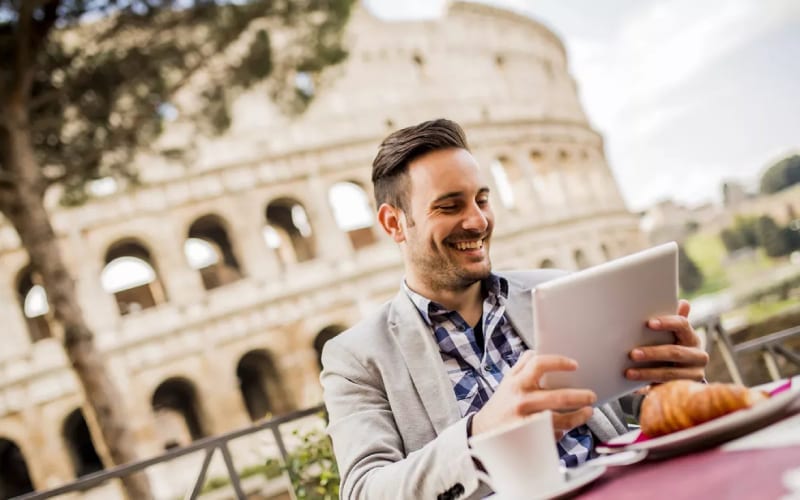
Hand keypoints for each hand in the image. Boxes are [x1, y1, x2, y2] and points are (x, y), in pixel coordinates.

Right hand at [471, 351, 596, 438]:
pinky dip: (561, 431)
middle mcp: (522, 401)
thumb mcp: (508, 380)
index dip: (559, 362)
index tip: (574, 365)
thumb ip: (522, 366)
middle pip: (558, 397)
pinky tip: (565, 427)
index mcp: (517, 382)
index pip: (539, 365)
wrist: (485, 430)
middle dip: (580, 396)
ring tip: (587, 412)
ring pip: (560, 420)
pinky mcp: (530, 438)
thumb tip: (538, 350)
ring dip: (578, 417)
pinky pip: (552, 435)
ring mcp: (526, 421)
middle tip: (591, 396)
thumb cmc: (502, 402)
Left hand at [626, 299, 707, 382]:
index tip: (649, 323)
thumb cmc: (675, 345)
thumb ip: (675, 319)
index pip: (683, 325)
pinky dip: (648, 388)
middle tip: (632, 354)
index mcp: (692, 337)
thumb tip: (683, 303)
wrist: (687, 372)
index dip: (667, 323)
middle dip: (652, 353)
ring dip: (647, 374)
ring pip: (669, 375)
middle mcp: (698, 356)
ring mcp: (693, 375)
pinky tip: (633, 389)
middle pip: (674, 353)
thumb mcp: (674, 333)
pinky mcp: (684, 389)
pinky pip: (665, 389)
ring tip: (628, 373)